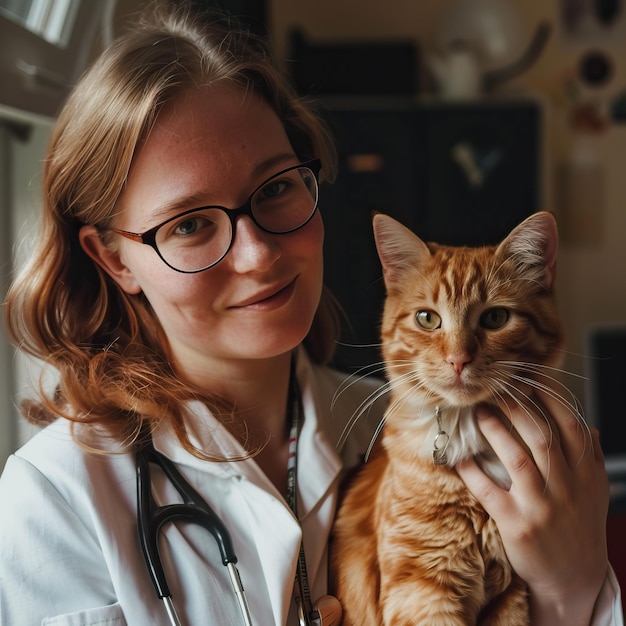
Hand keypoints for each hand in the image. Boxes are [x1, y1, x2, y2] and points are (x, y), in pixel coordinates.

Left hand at [456, 390, 609, 625]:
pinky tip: (459, 455)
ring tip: (478, 412)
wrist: (574, 579)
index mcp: (586, 475)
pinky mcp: (517, 526)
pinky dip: (472, 471)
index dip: (551, 399)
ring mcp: (541, 508)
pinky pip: (489, 491)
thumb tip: (588, 427)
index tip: (531, 379)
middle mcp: (566, 488)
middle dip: (518, 408)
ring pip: (517, 458)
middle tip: (497, 390)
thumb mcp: (595, 493)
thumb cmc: (580, 528)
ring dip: (495, 431)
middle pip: (541, 437)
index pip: (570, 427)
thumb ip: (591, 458)